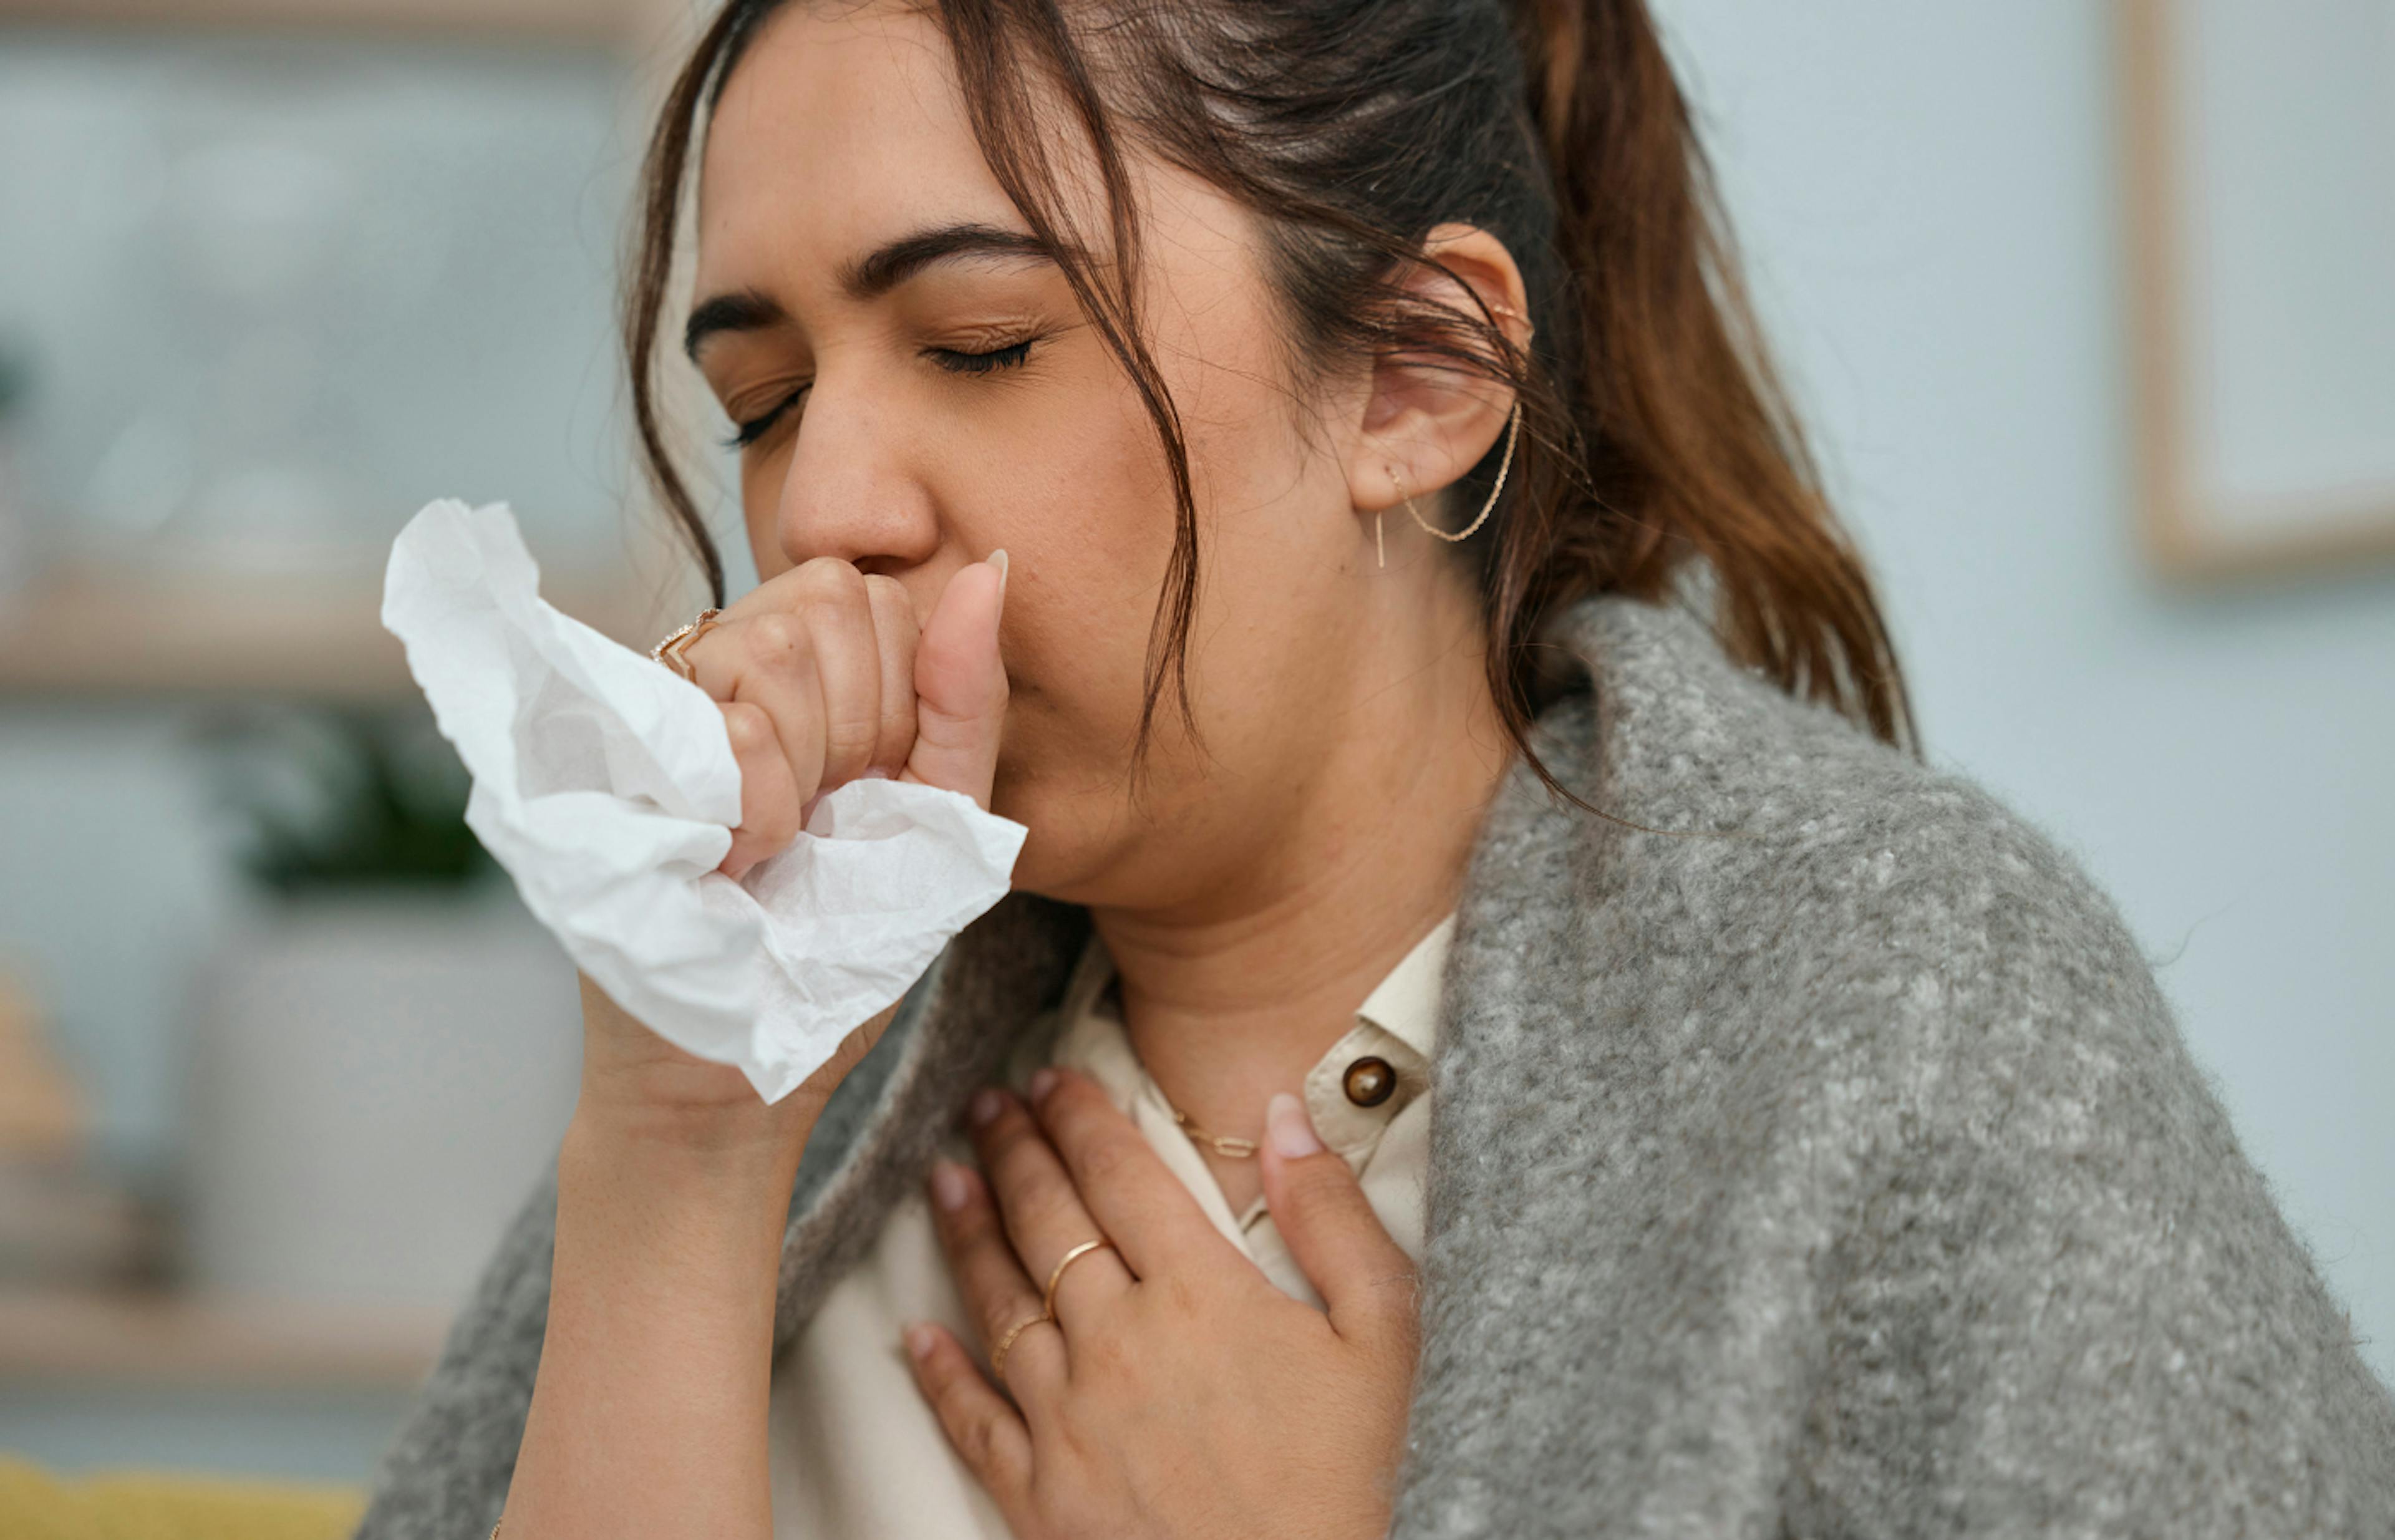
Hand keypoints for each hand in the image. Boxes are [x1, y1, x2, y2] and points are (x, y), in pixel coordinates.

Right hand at [576, 551, 1010, 1138]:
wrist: (733, 1071)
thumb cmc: (833, 953)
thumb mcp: (936, 821)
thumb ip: (965, 699)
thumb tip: (988, 570)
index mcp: (794, 674)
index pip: (869, 589)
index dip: (895, 696)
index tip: (867, 790)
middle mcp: (711, 665)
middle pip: (826, 598)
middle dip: (857, 724)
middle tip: (818, 819)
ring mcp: (652, 702)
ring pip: (772, 648)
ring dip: (804, 769)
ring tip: (771, 844)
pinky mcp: (609, 755)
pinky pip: (725, 723)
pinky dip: (758, 809)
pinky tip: (733, 863)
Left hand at [905, 1069, 1419, 1539]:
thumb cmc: (1366, 1480)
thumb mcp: (1389, 1337)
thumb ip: (1333, 1219)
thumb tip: (1281, 1114)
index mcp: (1201, 1293)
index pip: (1120, 1174)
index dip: (1080, 1116)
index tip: (1051, 1077)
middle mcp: (1119, 1343)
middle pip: (1047, 1221)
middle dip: (1012, 1151)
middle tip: (986, 1105)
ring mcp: (1071, 1423)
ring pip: (999, 1303)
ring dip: (966, 1231)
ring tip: (944, 1179)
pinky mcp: (1044, 1500)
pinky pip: (973, 1422)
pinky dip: (938, 1374)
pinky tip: (915, 1335)